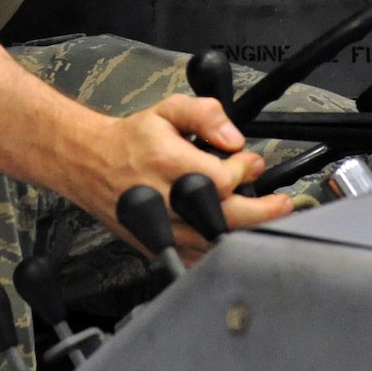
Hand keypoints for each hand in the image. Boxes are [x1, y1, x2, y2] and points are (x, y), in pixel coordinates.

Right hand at [76, 95, 291, 261]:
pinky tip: (232, 240)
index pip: (221, 179)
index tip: (250, 162)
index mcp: (167, 164)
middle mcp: (164, 201)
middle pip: (223, 218)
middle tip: (281, 203)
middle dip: (261, 212)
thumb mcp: (166, 110)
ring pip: (213, 243)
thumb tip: (233, 137)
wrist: (90, 163)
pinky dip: (218, 254)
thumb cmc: (130, 140)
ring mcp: (160, 229)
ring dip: (245, 232)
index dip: (244, 170)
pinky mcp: (156, 247)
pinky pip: (195, 260)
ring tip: (264, 218)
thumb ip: (204, 114)